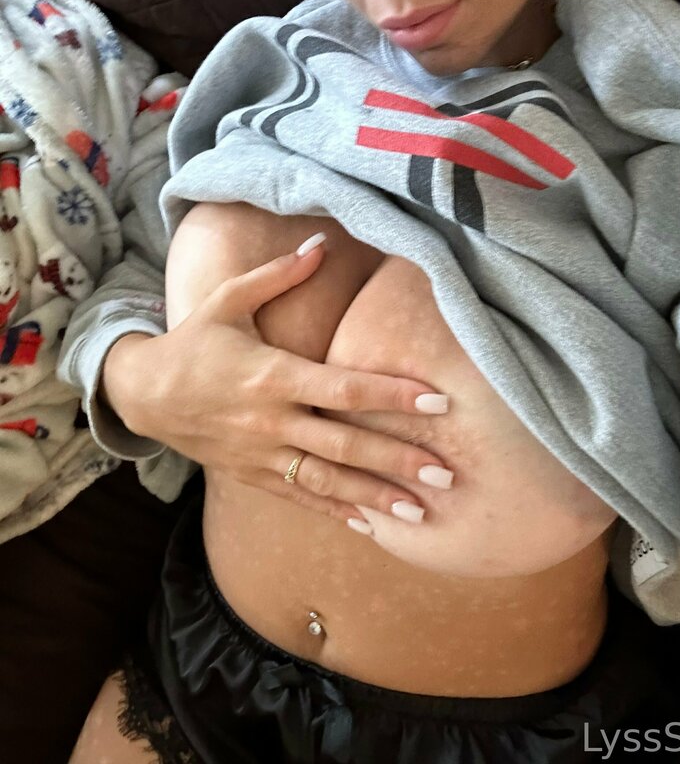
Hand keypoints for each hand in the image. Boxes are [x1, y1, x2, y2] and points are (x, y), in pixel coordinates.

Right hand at [101, 242, 451, 524]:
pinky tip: (373, 527)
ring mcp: (261, 454)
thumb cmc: (195, 342)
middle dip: (398, 461)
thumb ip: (278, 274)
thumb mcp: (228, 300)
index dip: (392, 396)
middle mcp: (271, 420)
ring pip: (327, 483)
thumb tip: (321, 241)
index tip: (438, 402)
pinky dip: (337, 513)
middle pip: (345, 445)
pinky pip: (300, 499)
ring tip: (422, 513)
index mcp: (273, 375)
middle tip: (446, 474)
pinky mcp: (253, 476)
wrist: (144, 394)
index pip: (343, 389)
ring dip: (375, 498)